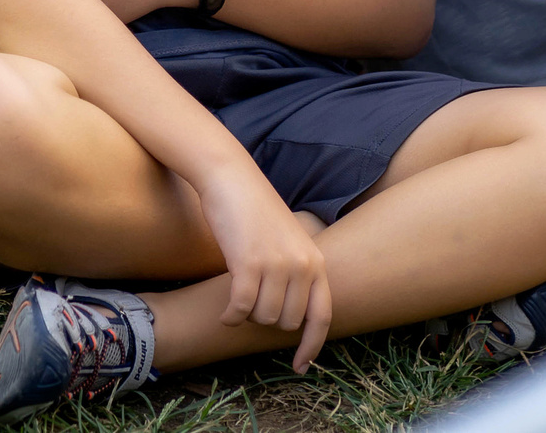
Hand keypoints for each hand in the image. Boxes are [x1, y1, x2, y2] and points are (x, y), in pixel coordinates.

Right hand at [195, 163, 334, 369]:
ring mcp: (277, 265)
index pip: (321, 316)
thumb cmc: (255, 211)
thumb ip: (297, 274)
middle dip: (265, 319)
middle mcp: (302, 265)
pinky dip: (230, 316)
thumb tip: (290, 319)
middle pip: (285, 322)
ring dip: (247, 315)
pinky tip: (224, 313)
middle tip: (251, 300)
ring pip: (262, 318)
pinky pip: (241, 309)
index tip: (300, 367)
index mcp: (316, 261)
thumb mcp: (289, 241)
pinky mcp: (249, 264)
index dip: (312, 346)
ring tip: (238, 293)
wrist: (231, 178)